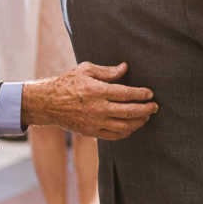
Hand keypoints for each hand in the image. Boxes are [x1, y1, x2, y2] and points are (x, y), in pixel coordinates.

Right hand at [21, 61, 156, 138]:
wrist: (47, 103)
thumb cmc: (67, 83)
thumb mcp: (85, 70)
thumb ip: (107, 71)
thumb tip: (125, 67)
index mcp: (97, 91)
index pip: (127, 93)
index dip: (142, 94)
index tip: (150, 94)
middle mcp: (98, 108)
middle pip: (130, 112)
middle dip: (146, 109)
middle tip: (155, 107)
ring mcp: (95, 122)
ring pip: (125, 126)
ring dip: (139, 122)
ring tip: (146, 117)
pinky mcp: (91, 132)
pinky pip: (114, 136)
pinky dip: (126, 132)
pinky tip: (132, 126)